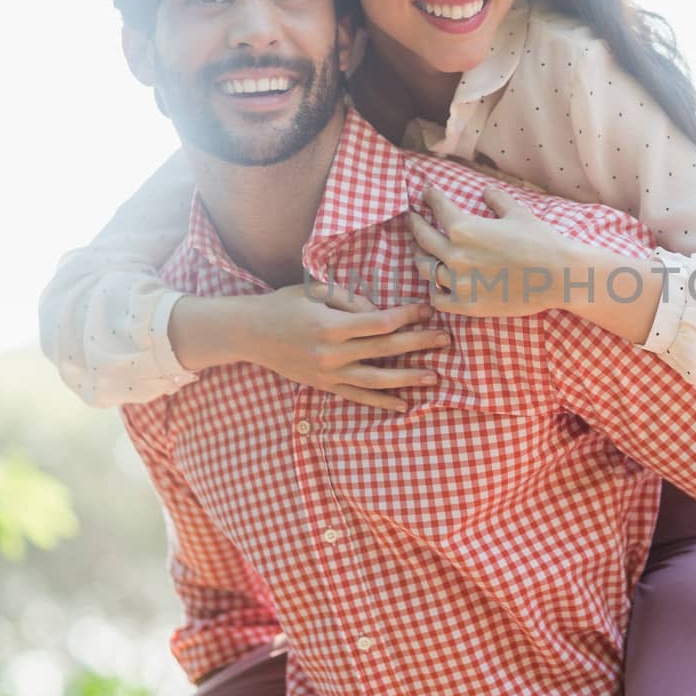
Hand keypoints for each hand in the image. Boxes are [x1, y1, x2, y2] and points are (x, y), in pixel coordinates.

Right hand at [236, 285, 450, 410]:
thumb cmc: (283, 305)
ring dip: (407, 378)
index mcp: (331, 325)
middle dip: (418, 343)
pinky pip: (357, 396)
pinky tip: (403, 404)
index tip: (428, 310)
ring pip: (376, 379)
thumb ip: (348, 299)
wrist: (249, 333)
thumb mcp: (314, 291)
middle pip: (385, 349)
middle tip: (446, 339)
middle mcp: (332, 353)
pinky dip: (381, 401)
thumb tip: (377, 311)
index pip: (379, 322)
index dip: (407, 316)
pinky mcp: (324, 386)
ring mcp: (328, 373)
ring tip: (433, 377)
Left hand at [408, 183, 571, 318]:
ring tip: (419, 252)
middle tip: (411, 218)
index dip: (430, 197)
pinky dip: (434, 290)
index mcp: (463, 228)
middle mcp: (454, 255)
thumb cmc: (540, 241)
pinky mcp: (466, 304)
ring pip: (425, 269)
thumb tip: (486, 191)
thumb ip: (497, 200)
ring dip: (420, 258)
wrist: (557, 275)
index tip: (426, 193)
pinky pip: (438, 298)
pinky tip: (435, 285)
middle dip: (414, 225)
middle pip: (422, 238)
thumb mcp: (517, 213)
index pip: (437, 208)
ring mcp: (458, 282)